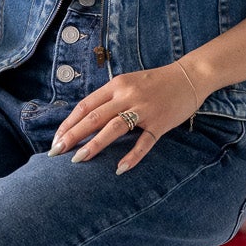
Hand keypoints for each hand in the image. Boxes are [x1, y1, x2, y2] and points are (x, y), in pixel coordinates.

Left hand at [48, 62, 200, 174]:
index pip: (85, 106)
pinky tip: (120, 168)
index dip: (69, 123)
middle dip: (72, 135)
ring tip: (78, 159)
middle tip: (56, 152)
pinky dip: (132, 156)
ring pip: (114, 128)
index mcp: (117, 85)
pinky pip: (144, 142)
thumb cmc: (156, 82)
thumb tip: (85, 119)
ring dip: (94, 145)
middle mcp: (127, 96)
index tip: (56, 139)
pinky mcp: (160, 123)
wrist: (190, 76)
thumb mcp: (128, 83)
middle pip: (94, 117)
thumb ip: (109, 98)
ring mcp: (144, 110)